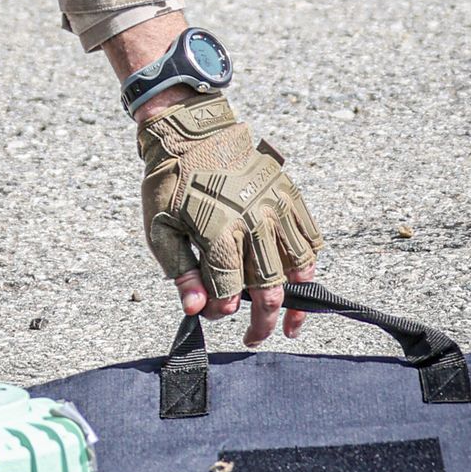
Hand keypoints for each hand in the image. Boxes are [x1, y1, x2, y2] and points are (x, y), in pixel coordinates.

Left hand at [137, 96, 322, 346]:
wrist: (190, 134)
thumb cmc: (170, 184)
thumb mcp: (160, 228)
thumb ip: (180, 272)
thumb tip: (195, 309)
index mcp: (218, 232)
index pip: (229, 290)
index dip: (222, 310)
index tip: (214, 314)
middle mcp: (253, 222)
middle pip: (268, 288)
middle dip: (262, 322)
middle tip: (255, 337)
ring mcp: (276, 208)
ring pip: (299, 268)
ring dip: (296, 301)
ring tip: (290, 323)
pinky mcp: (289, 195)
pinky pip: (310, 238)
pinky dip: (308, 264)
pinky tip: (299, 280)